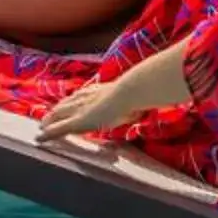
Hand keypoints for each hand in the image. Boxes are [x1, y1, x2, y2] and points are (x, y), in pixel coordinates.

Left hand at [33, 52, 217, 145]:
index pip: (91, 92)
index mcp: (108, 90)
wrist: (137, 88)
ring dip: (52, 120)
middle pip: (73, 101)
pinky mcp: (81, 120)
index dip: (81, 96)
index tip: (75, 97)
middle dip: (60, 107)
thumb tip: (178, 78)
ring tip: (41, 125)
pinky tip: (39, 138)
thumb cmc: (146, 89)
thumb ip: (161, 85)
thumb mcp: (151, 89)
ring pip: (62, 114)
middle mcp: (94, 96)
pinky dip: (50, 134)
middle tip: (47, 112)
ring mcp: (86, 108)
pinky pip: (60, 129)